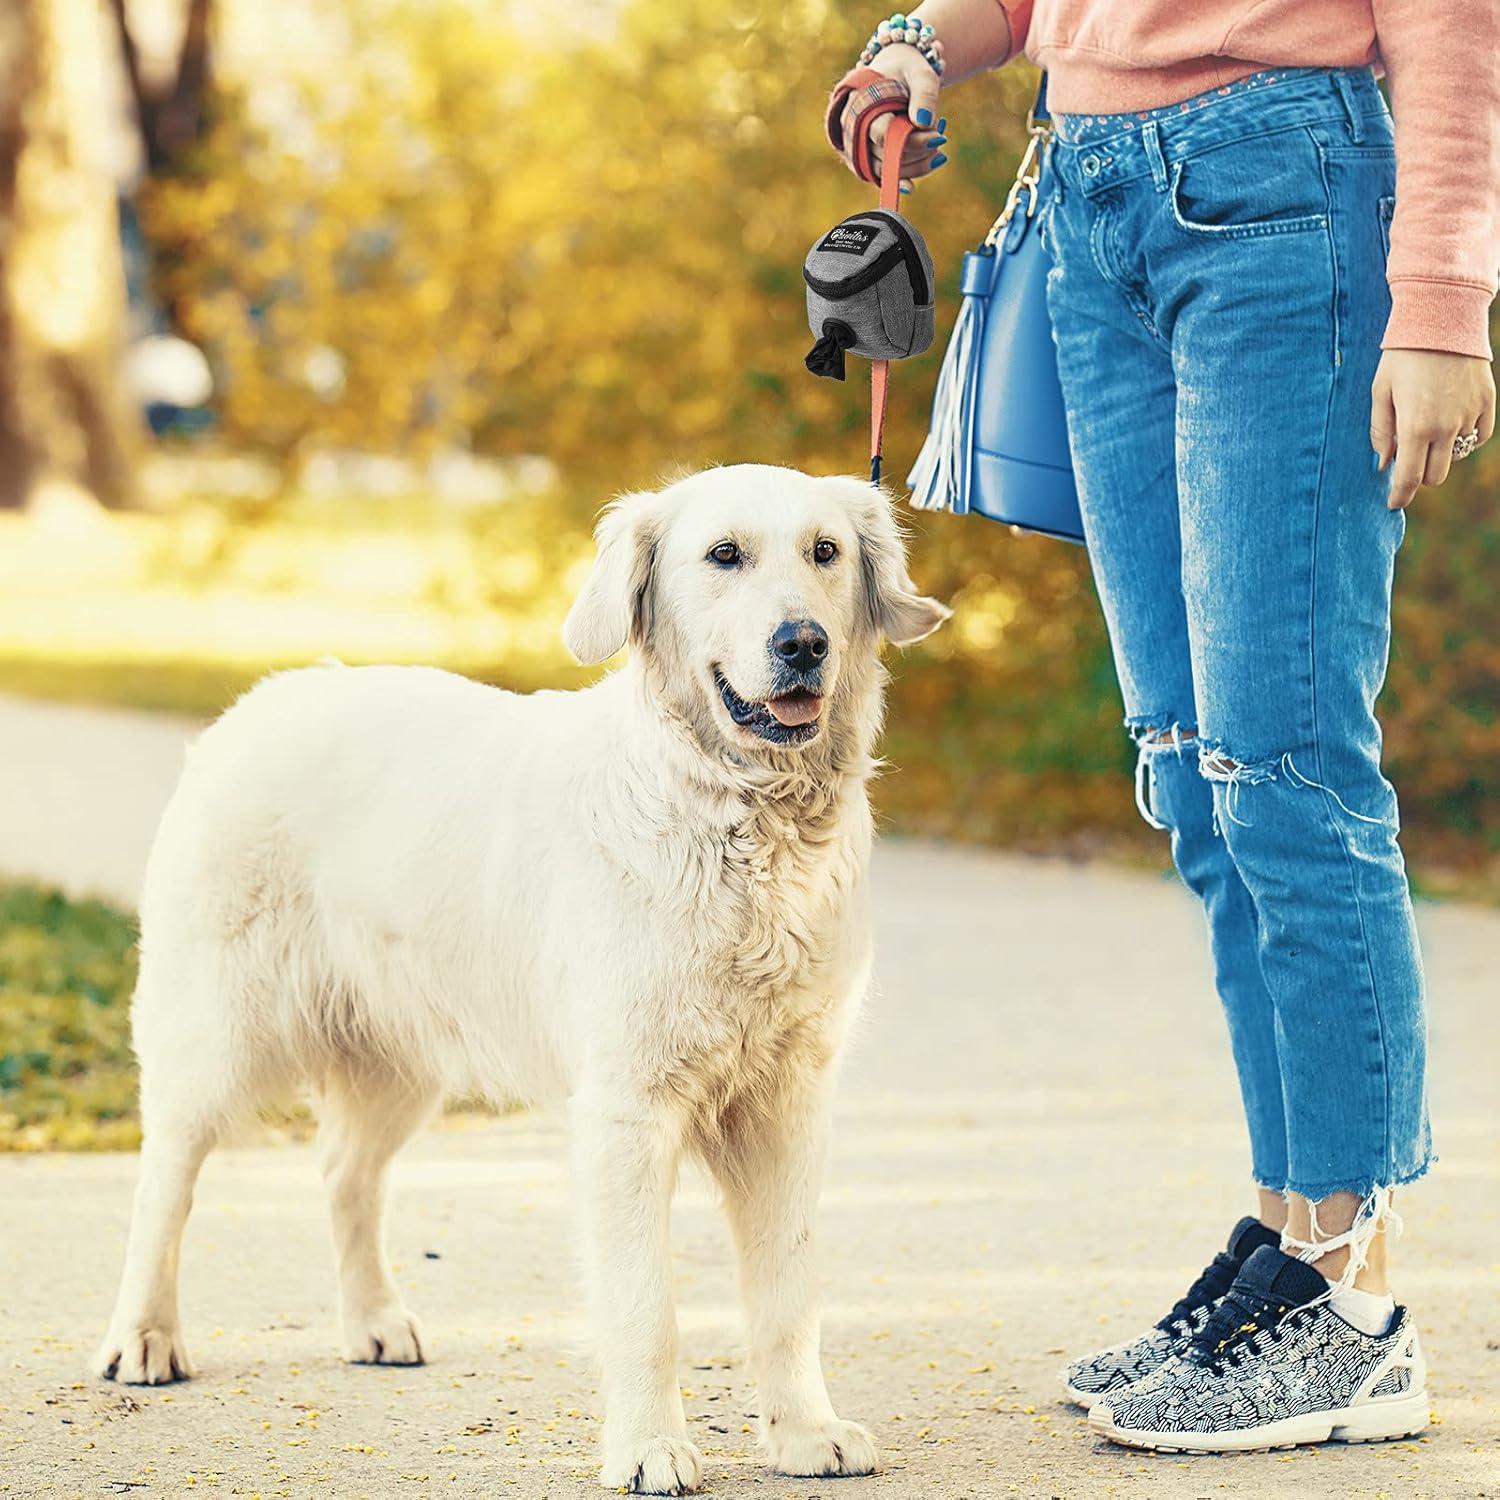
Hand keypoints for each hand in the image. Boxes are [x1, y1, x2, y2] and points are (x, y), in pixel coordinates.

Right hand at [864, 45, 948, 192]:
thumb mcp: (920, 72)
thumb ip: (925, 93)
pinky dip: (900, 179)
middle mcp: (851, 127)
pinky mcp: (863, 158)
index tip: (940, 136)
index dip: (914, 141)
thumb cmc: (907, 69)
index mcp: (861, 103)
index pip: (885, 135)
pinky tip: (912, 185)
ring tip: (937, 151)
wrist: (892, 72)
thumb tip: (924, 122)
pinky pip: (880, 175)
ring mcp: (854, 145)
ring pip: (885, 170)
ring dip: (915, 166)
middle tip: (941, 136)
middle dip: (919, 152)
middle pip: (886, 156)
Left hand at [1371, 349, 1495, 508]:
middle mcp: (1446, 427)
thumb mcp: (1380, 393)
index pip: (1409, 478)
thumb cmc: (1402, 356)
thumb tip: (1383, 464)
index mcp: (1414, 428)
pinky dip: (1465, 439)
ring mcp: (1470, 416)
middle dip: (1419, 475)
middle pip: (1435, 475)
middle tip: (1407, 461)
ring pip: (1457, 457)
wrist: (1443, 320)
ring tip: (1427, 432)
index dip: (1400, 496)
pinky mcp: (1487, 402)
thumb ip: (1380, 432)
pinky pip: (1479, 436)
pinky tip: (1451, 426)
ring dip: (1441, 455)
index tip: (1393, 503)